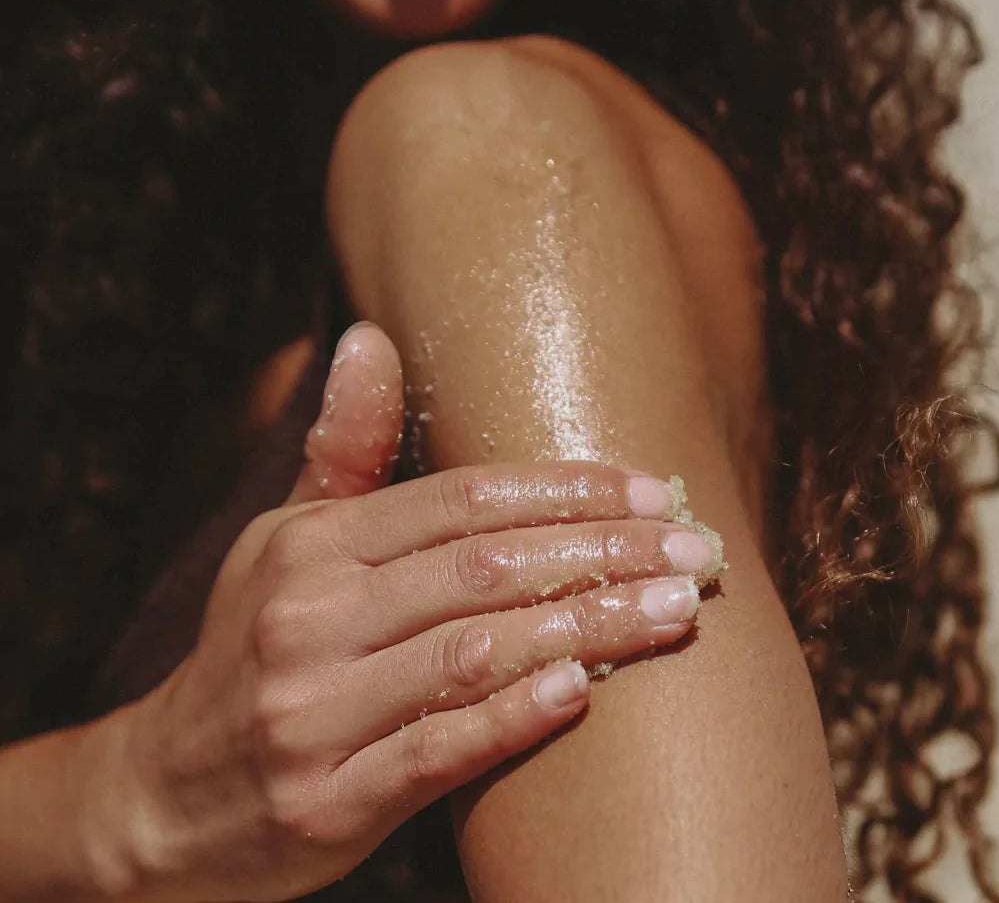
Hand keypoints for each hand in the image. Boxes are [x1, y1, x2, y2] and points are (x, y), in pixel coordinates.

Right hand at [103, 324, 713, 901]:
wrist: (161, 799)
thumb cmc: (253, 647)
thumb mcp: (282, 543)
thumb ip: (343, 451)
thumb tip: (370, 336)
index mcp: (312, 550)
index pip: (461, 501)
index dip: (564, 490)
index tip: (651, 490)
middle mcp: (308, 620)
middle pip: (483, 570)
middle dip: (601, 553)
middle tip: (695, 551)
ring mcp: (313, 717)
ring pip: (474, 654)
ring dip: (587, 627)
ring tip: (673, 610)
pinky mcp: (325, 804)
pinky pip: (436, 753)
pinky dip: (512, 719)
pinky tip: (581, 688)